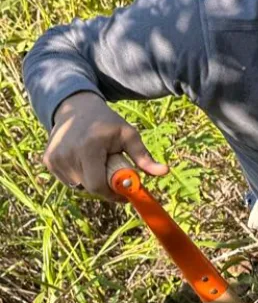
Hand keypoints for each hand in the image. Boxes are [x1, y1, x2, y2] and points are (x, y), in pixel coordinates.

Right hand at [44, 92, 168, 201]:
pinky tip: (83, 159)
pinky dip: (79, 175)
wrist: (75, 108)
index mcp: (88, 148)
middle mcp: (67, 154)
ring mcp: (54, 158)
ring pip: (79, 185)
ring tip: (96, 161)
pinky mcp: (48, 161)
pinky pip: (68, 180)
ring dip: (92, 180)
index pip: (98, 185)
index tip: (125, 194)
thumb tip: (165, 171)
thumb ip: (144, 156)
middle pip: (90, 187)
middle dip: (105, 185)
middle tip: (112, 171)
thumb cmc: (106, 122)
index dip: (113, 194)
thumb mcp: (128, 135)